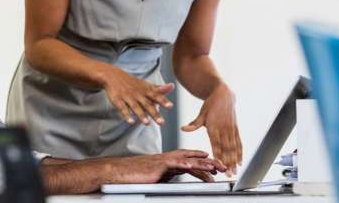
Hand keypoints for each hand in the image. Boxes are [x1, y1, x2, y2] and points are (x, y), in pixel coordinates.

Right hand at [100, 67, 173, 124]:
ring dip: (141, 115)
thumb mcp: (145, 85)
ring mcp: (127, 97)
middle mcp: (138, 94)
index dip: (163, 101)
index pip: (156, 96)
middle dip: (154, 113)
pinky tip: (131, 121)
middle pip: (147, 104)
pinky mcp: (118, 100)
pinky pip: (122, 108)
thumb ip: (159, 89)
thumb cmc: (132, 83)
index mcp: (145, 90)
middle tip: (161, 122)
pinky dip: (126, 115)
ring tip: (147, 123)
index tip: (170, 106)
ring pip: (135, 107)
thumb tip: (172, 86)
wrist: (112, 76)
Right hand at [108, 149, 226, 183]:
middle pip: (191, 158)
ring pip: (186, 160)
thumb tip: (172, 179)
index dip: (201, 161)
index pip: (188, 159)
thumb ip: (164, 175)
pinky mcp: (156, 167)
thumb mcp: (153, 177)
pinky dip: (182, 164)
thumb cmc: (132, 175)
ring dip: (200, 163)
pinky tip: (191, 166)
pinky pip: (172, 164)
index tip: (214, 164)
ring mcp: (162, 161)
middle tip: (221, 166)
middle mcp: (166, 159)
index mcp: (166, 161)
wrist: (117, 171)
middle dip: (207, 162)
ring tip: (213, 167)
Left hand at [181, 84, 241, 175]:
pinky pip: (238, 142)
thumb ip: (194, 124)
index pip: (216, 143)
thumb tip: (183, 129)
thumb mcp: (201, 113)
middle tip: (228, 174)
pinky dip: (240, 152)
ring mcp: (231, 129)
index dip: (218, 154)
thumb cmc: (210, 105)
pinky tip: (240, 162)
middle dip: (228, 162)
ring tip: (235, 171)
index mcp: (214, 126)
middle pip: (226, 148)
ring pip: (233, 147)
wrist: (223, 94)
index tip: (218, 164)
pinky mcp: (235, 128)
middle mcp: (224, 129)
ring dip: (234, 160)